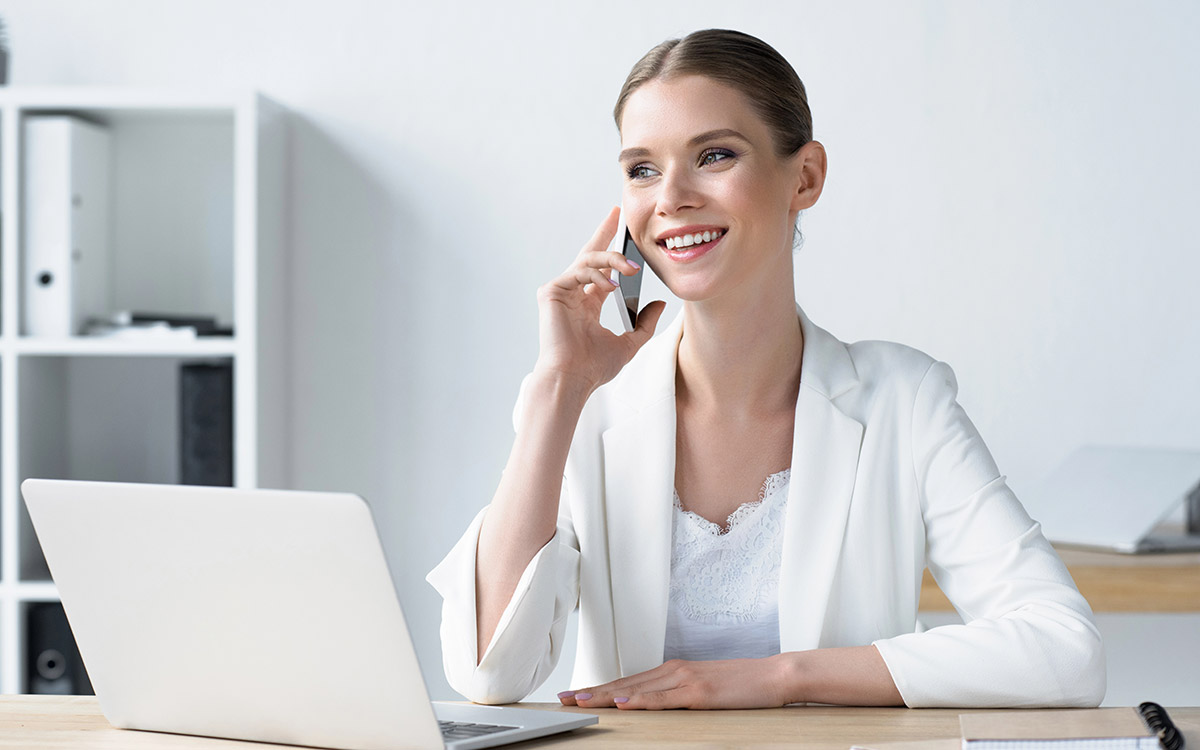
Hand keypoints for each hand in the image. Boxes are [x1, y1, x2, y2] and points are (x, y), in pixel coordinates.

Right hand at [533, 207, 666, 394]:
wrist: (573, 378)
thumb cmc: (593, 367)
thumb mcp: (629, 342)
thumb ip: (645, 323)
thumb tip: (660, 304)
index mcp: (589, 304)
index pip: (602, 269)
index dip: (613, 250)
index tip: (624, 231)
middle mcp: (574, 294)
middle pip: (590, 254)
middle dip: (604, 232)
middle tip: (617, 213)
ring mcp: (561, 292)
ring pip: (587, 261)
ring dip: (611, 260)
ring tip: (631, 268)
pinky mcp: (551, 292)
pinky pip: (577, 272)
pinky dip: (596, 275)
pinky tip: (610, 285)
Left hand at [557, 657, 793, 709]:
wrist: (773, 675)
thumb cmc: (741, 684)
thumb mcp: (703, 687)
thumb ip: (677, 693)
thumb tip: (653, 704)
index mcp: (673, 670)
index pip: (628, 681)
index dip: (599, 688)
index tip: (575, 693)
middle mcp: (673, 670)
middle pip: (624, 683)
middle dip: (592, 691)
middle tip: (563, 698)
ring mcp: (685, 680)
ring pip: (635, 689)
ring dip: (604, 695)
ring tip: (579, 700)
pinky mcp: (698, 692)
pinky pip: (662, 699)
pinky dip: (639, 701)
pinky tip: (622, 703)